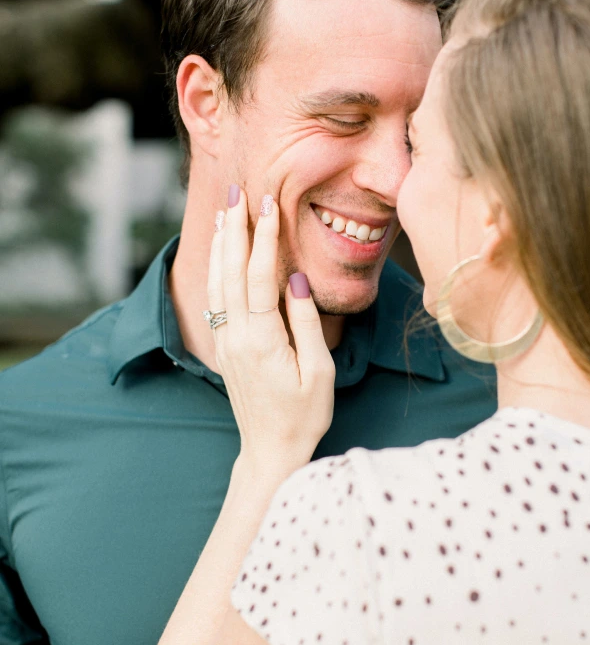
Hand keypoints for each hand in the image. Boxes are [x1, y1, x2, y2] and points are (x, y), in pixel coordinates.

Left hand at [207, 185, 335, 473]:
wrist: (270, 451)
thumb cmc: (303, 416)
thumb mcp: (318, 372)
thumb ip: (304, 322)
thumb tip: (296, 278)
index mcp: (262, 340)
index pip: (259, 277)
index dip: (263, 238)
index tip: (268, 205)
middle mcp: (237, 337)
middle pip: (230, 272)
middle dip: (235, 229)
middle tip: (239, 193)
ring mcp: (226, 342)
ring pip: (217, 283)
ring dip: (221, 245)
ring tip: (226, 212)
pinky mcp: (225, 347)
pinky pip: (216, 299)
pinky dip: (216, 269)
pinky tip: (219, 253)